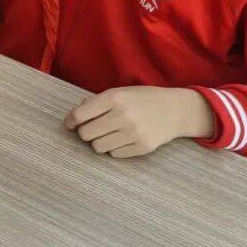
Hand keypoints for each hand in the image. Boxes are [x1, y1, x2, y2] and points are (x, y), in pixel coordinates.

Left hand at [65, 86, 214, 158]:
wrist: (176, 110)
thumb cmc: (143, 99)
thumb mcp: (119, 92)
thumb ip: (96, 101)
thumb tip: (76, 116)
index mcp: (114, 98)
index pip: (80, 115)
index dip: (70, 121)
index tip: (70, 124)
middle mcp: (122, 116)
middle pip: (86, 134)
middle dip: (85, 132)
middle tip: (91, 129)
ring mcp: (133, 133)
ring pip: (98, 147)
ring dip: (99, 141)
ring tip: (108, 134)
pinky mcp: (142, 147)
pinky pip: (114, 154)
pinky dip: (114, 148)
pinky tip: (123, 139)